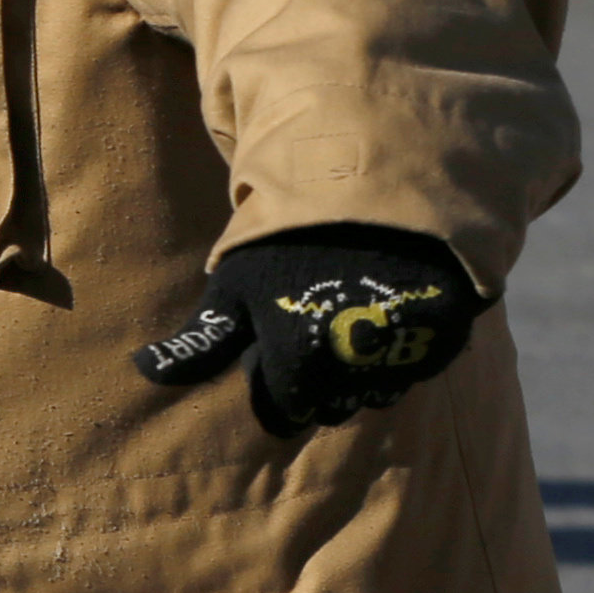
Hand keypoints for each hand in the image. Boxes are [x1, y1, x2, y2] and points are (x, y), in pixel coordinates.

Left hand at [135, 225, 485, 434]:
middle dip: (321, 380)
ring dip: (364, 369)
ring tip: (352, 313)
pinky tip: (389, 307)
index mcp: (295, 357)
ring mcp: (404, 352)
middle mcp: (352, 365)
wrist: (375, 180)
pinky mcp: (446, 334)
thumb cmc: (290, 235)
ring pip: (378, 392)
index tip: (281, 353)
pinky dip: (406, 347)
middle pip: (333, 406)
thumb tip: (147, 371)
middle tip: (316, 327)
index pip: (286, 412)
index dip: (279, 386)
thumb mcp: (236, 280)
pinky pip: (420, 365)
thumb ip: (203, 336)